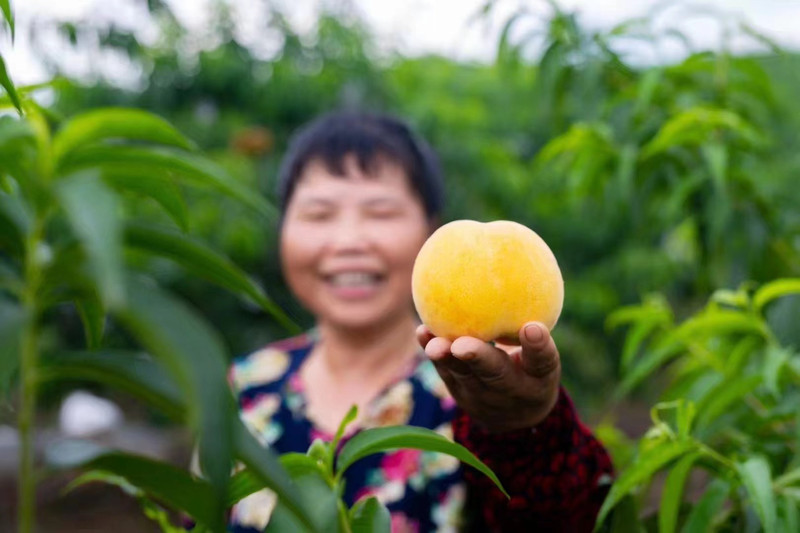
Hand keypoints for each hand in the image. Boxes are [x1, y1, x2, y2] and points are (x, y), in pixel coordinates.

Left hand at [416, 322, 560, 433]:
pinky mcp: (460, 392)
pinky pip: (445, 371)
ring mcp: (482, 395)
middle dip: (479, 359)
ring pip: (463, 376)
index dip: (538, 347)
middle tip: (463, 345)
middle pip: (495, 374)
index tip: (533, 327)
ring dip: (448, 359)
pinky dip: (433, 352)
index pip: (542, 362)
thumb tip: (521, 267)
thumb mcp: (543, 356)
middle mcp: (511, 389)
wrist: (516, 419)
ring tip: (435, 344)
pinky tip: (422, 332)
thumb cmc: (532, 370)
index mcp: (539, 378)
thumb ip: (534, 327)